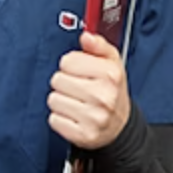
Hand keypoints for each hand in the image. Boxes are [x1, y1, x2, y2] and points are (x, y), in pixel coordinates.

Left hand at [47, 31, 130, 149]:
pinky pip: (54, 120)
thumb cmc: (112, 91)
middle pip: (57, 79)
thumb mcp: (112, 63)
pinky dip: (60, 117)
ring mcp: (93, 118)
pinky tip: (73, 115)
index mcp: (110, 75)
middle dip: (65, 82)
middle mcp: (103, 96)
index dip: (71, 64)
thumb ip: (99, 45)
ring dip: (61, 100)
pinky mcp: (82, 135)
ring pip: (53, 100)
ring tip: (75, 101)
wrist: (119, 126)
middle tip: (78, 87)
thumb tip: (85, 36)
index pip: (68, 61)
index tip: (80, 70)